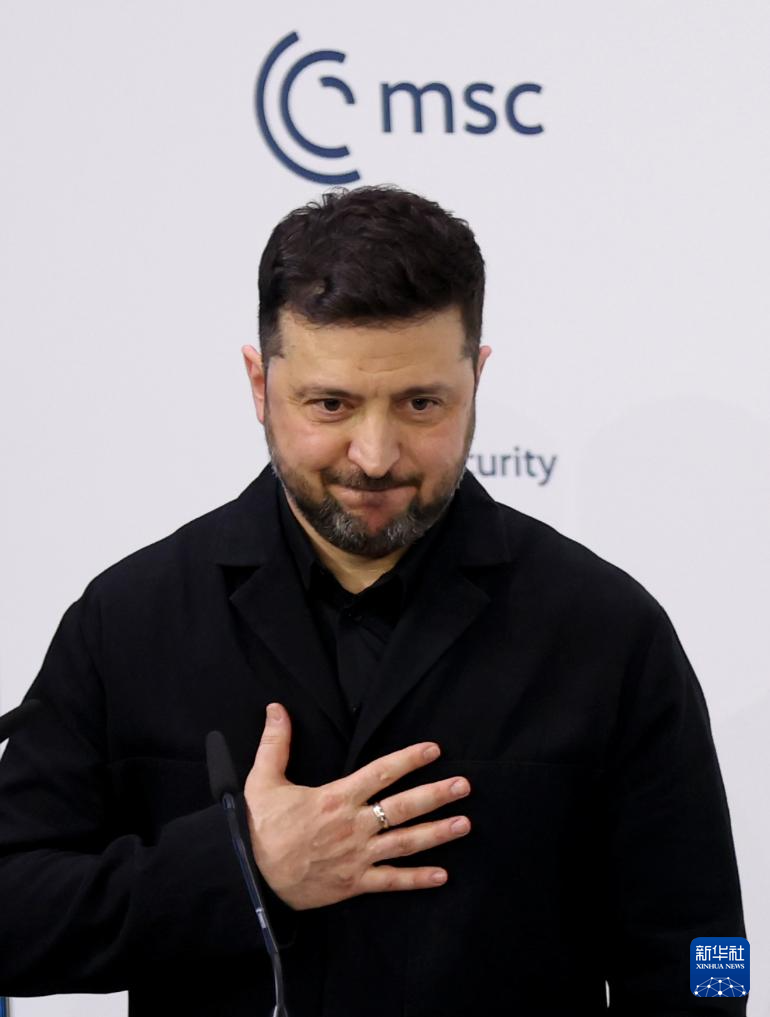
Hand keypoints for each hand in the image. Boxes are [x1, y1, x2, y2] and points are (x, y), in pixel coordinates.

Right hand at [243, 702, 471, 910]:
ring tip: (465, 823)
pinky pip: (391, 881)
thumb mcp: (262, 780)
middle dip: (436, 795)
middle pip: (403, 807)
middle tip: (464, 785)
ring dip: (437, 833)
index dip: (409, 759)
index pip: (381, 773)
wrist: (248, 874)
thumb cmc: (258, 826)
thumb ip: (275, 743)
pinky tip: (442, 876)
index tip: (433, 749)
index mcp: (336, 798)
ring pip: (405, 843)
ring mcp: (357, 856)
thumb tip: (276, 708)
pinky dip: (417, 880)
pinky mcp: (354, 883)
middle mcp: (353, 825)